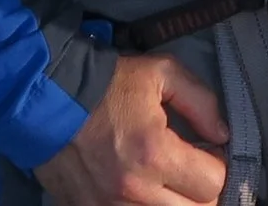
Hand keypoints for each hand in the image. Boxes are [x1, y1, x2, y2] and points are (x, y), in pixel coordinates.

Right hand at [34, 52, 228, 205]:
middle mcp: (135, 191)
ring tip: (167, 179)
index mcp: (155, 153)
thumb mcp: (162, 73)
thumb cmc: (107, 84)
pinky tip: (143, 189)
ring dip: (175, 202)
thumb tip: (222, 134)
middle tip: (192, 168)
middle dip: (201, 190)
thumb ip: (201, 101)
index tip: (208, 150)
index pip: (213, 183)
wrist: (45, 97)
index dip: (218, 164)